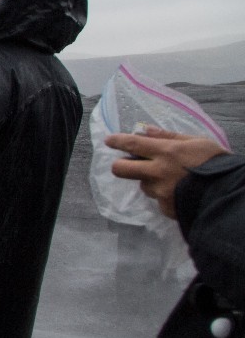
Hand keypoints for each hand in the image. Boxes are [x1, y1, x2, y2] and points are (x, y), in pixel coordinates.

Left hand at [106, 127, 228, 217]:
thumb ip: (169, 136)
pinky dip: (165, 196)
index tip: (109, 141)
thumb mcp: (197, 142)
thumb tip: (146, 130)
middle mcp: (158, 171)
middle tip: (127, 164)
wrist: (228, 194)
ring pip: (143, 185)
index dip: (117, 141)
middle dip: (120, 166)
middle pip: (121, 169)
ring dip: (151, 182)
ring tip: (171, 180)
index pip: (133, 144)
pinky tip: (180, 193)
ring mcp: (160, 191)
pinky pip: (158, 200)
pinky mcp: (165, 207)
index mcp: (166, 151)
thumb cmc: (216, 163)